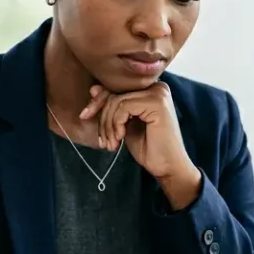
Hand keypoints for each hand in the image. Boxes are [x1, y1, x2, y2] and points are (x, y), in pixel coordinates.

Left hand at [81, 83, 201, 208]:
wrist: (168, 167)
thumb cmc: (149, 147)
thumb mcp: (124, 124)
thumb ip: (112, 106)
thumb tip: (94, 88)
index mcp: (150, 89)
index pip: (116, 88)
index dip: (98, 102)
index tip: (85, 116)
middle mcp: (156, 87)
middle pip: (114, 93)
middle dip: (102, 117)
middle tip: (103, 140)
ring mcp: (158, 93)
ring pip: (116, 101)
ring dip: (108, 125)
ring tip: (111, 143)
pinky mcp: (157, 103)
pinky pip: (123, 107)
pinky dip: (116, 124)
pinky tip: (120, 139)